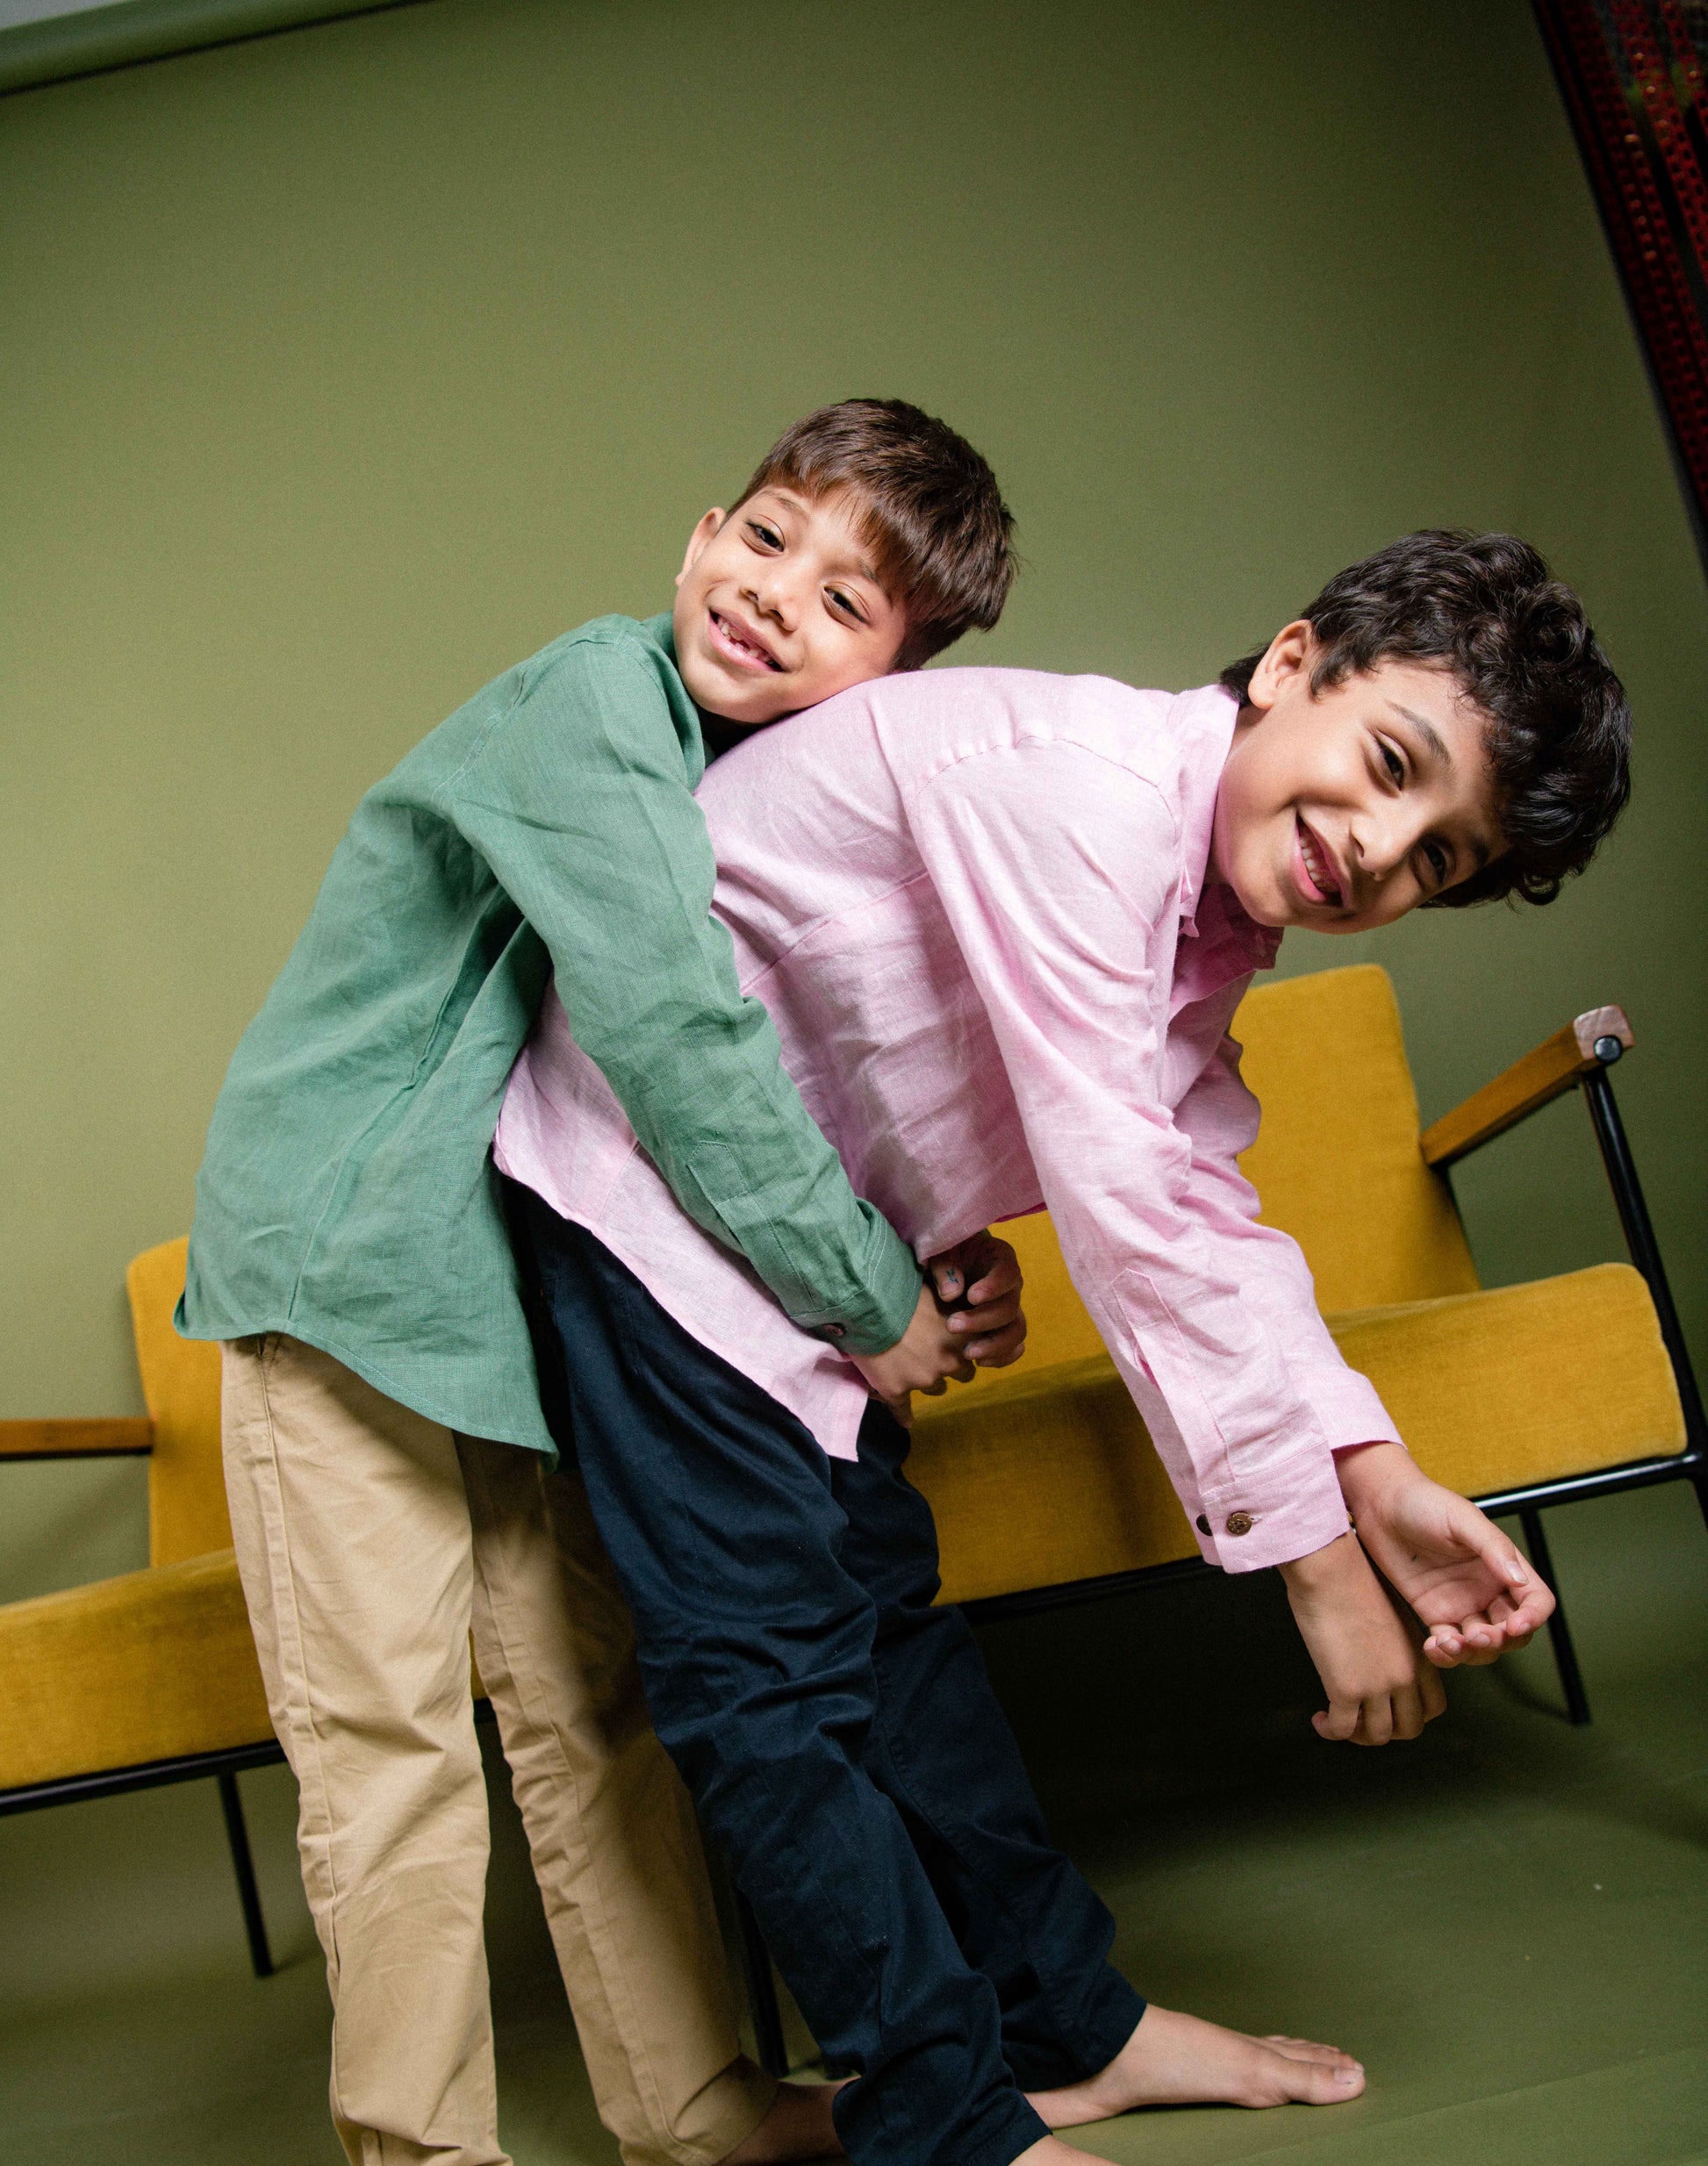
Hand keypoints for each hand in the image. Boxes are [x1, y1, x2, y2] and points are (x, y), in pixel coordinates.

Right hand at [850, 1279, 974, 1427]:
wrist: (866, 1303)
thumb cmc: (903, 1290)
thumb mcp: (937, 1290)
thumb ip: (954, 1302)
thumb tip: (958, 1302)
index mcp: (964, 1335)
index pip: (979, 1350)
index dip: (967, 1346)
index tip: (958, 1341)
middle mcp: (950, 1361)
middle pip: (962, 1374)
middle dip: (951, 1365)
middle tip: (934, 1352)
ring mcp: (924, 1379)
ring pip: (936, 1389)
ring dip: (927, 1379)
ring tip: (910, 1365)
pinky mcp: (897, 1391)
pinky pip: (904, 1411)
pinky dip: (905, 1416)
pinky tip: (907, 1420)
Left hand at [926, 1232, 1027, 1368]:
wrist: (949, 1268)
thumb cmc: (947, 1255)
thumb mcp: (942, 1253)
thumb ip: (946, 1269)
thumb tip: (952, 1294)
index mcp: (1001, 1259)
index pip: (1007, 1273)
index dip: (993, 1287)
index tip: (971, 1297)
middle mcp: (1012, 1286)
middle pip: (1009, 1307)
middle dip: (981, 1320)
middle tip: (951, 1325)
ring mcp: (1011, 1308)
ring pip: (1017, 1331)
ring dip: (994, 1345)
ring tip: (967, 1353)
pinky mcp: (1005, 1328)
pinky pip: (1014, 1347)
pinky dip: (1001, 1357)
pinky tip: (978, 1361)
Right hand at [1279, 1530, 1446, 1744]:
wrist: (1331, 1569)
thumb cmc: (1353, 1579)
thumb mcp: (1391, 1616)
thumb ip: (1394, 1645)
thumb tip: (1378, 1659)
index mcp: (1419, 1656)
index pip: (1434, 1707)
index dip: (1413, 1716)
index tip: (1389, 1708)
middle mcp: (1405, 1676)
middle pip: (1410, 1728)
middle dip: (1386, 1731)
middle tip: (1363, 1721)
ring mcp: (1378, 1686)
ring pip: (1378, 1736)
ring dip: (1358, 1736)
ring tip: (1338, 1721)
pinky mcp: (1347, 1689)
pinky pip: (1342, 1730)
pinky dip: (1330, 1731)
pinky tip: (1320, 1720)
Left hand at [1336, 1442, 1554, 1665]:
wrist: (1380, 1506)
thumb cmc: (1424, 1502)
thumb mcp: (1463, 1519)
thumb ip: (1493, 1548)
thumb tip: (1519, 1579)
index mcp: (1503, 1565)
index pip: (1536, 1600)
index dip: (1533, 1617)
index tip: (1517, 1625)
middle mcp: (1488, 1589)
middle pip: (1513, 1631)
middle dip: (1503, 1641)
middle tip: (1481, 1637)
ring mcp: (1462, 1603)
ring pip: (1483, 1645)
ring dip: (1474, 1653)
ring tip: (1452, 1642)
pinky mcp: (1434, 1613)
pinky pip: (1449, 1644)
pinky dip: (1447, 1654)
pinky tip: (1435, 1646)